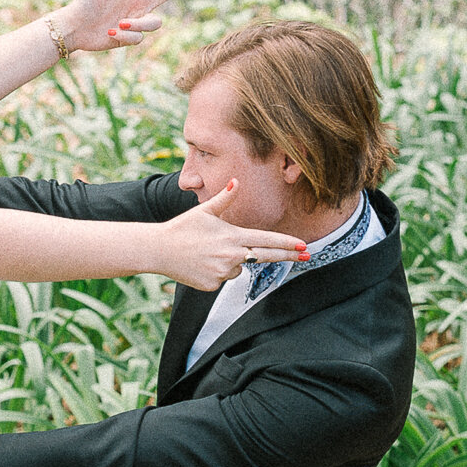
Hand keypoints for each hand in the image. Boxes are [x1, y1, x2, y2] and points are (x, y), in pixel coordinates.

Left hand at [54, 0, 203, 53]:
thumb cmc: (85, 2)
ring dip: (138, 25)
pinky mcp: (130, 37)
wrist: (75, 27)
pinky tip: (110, 32)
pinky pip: (138, 38)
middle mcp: (138, 5)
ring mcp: (136, 21)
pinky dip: (124, 36)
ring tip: (118, 24)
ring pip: (154, 24)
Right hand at [156, 183, 309, 290]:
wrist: (159, 250)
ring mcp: (223, 272)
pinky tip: (201, 264)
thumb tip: (235, 181)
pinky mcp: (213, 285)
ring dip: (230, 262)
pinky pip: (223, 278)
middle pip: (266, 257)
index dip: (287, 244)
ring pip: (238, 268)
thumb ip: (224, 198)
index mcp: (232, 236)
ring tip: (208, 253)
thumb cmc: (182, 228)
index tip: (303, 245)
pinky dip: (216, 272)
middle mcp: (232, 255)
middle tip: (308, 256)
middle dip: (288, 256)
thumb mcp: (204, 211)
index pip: (267, 240)